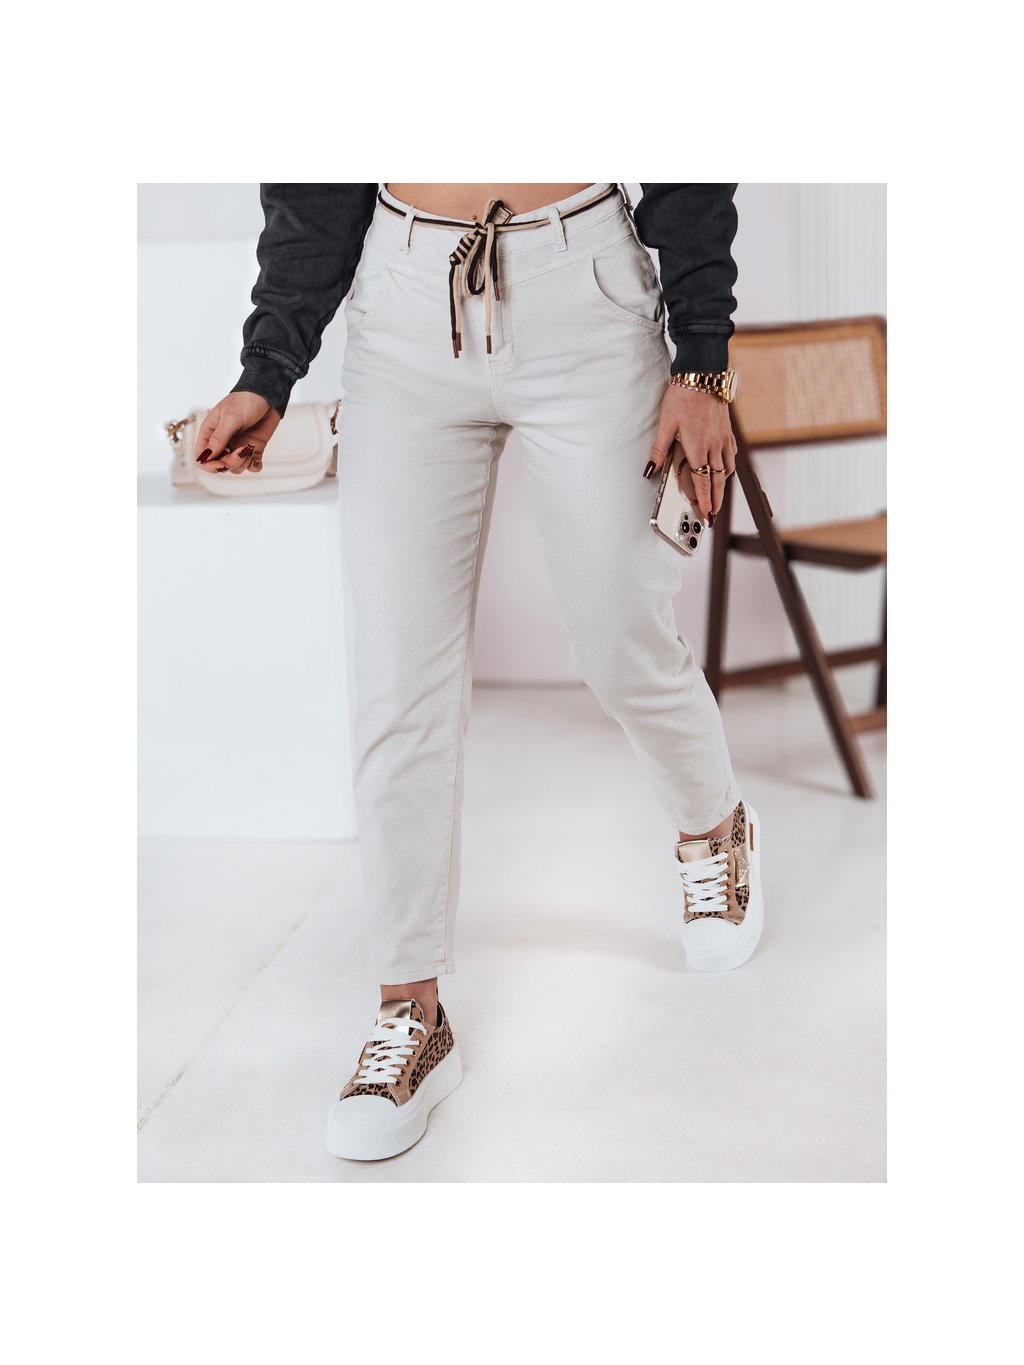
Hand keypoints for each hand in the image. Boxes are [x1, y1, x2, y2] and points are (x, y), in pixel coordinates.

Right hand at [194, 392, 281, 474]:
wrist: (268, 395)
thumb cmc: (245, 400)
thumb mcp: (230, 418)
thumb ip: (219, 438)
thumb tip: (205, 457)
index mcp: (210, 432)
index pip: (201, 457)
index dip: (210, 465)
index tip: (222, 464)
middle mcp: (222, 441)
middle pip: (219, 464)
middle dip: (230, 463)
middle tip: (242, 451)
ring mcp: (237, 445)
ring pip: (235, 467)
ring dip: (244, 463)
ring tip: (251, 448)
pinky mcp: (252, 448)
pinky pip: (251, 465)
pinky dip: (255, 466)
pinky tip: (257, 458)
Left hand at [643, 385, 736, 524]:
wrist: (703, 375)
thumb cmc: (682, 397)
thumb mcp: (665, 424)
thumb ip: (658, 450)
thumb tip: (649, 471)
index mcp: (697, 447)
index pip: (702, 481)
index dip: (704, 500)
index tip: (706, 515)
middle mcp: (713, 446)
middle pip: (718, 480)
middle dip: (716, 501)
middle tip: (713, 516)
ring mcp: (723, 438)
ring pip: (727, 469)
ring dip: (724, 486)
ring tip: (719, 497)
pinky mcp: (728, 430)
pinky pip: (731, 454)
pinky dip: (729, 466)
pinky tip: (726, 468)